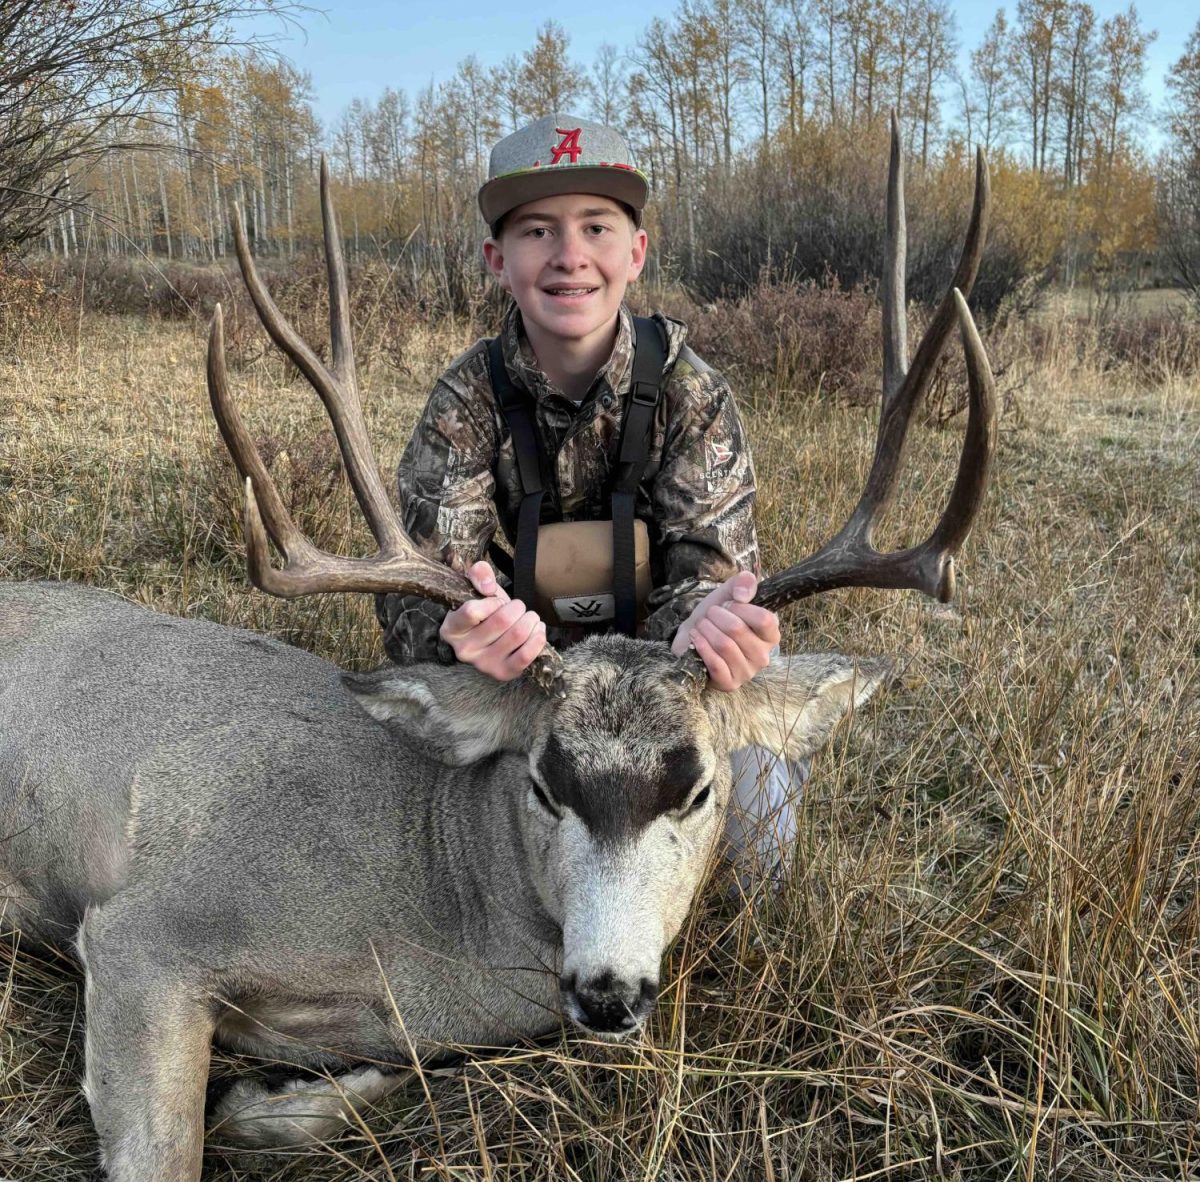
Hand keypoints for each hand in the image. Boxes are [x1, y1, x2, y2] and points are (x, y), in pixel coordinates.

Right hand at [439, 561, 546, 681]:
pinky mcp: (504, 673)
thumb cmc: (484, 613)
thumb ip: (479, 575)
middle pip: (502, 621)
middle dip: (517, 607)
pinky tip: (537, 629)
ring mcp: (484, 665)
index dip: (492, 601)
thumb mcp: (477, 590)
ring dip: (530, 619)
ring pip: (518, 634)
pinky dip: (538, 637)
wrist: (489, 640)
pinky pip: (527, 654)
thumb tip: (488, 586)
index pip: (472, 611)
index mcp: (451, 629)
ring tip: (529, 617)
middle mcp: (464, 651)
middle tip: (518, 607)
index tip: (496, 601)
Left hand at [670, 571, 779, 691]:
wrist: (694, 636)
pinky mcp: (730, 683)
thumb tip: (743, 595)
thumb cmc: (717, 617)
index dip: (741, 607)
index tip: (728, 603)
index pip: (764, 619)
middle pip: (738, 630)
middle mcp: (763, 656)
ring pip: (724, 645)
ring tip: (701, 625)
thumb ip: (743, 583)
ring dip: (706, 629)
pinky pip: (715, 664)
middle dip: (716, 616)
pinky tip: (695, 638)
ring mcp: (747, 672)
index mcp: (771, 635)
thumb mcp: (730, 593)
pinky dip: (701, 646)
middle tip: (710, 614)